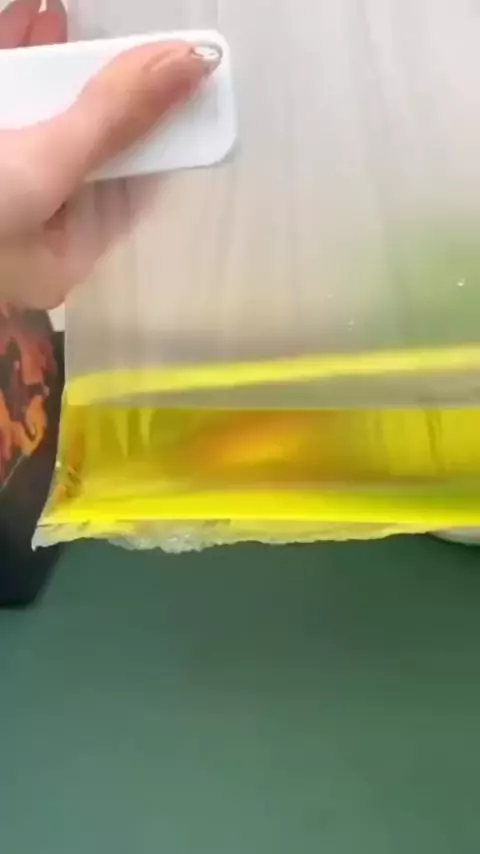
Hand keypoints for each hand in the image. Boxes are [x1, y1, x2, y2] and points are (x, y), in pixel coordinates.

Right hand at [0, 0, 218, 308]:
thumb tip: (192, 66)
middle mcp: (31, 228)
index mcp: (64, 254)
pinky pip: (3, 109)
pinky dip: (9, 61)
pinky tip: (23, 19)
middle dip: (94, 89)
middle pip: (79, 149)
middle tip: (128, 41)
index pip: (127, 188)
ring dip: (47, 65)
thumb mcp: (44, 166)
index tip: (177, 78)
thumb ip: (113, 116)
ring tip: (60, 16)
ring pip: (32, 121)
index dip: (151, 133)